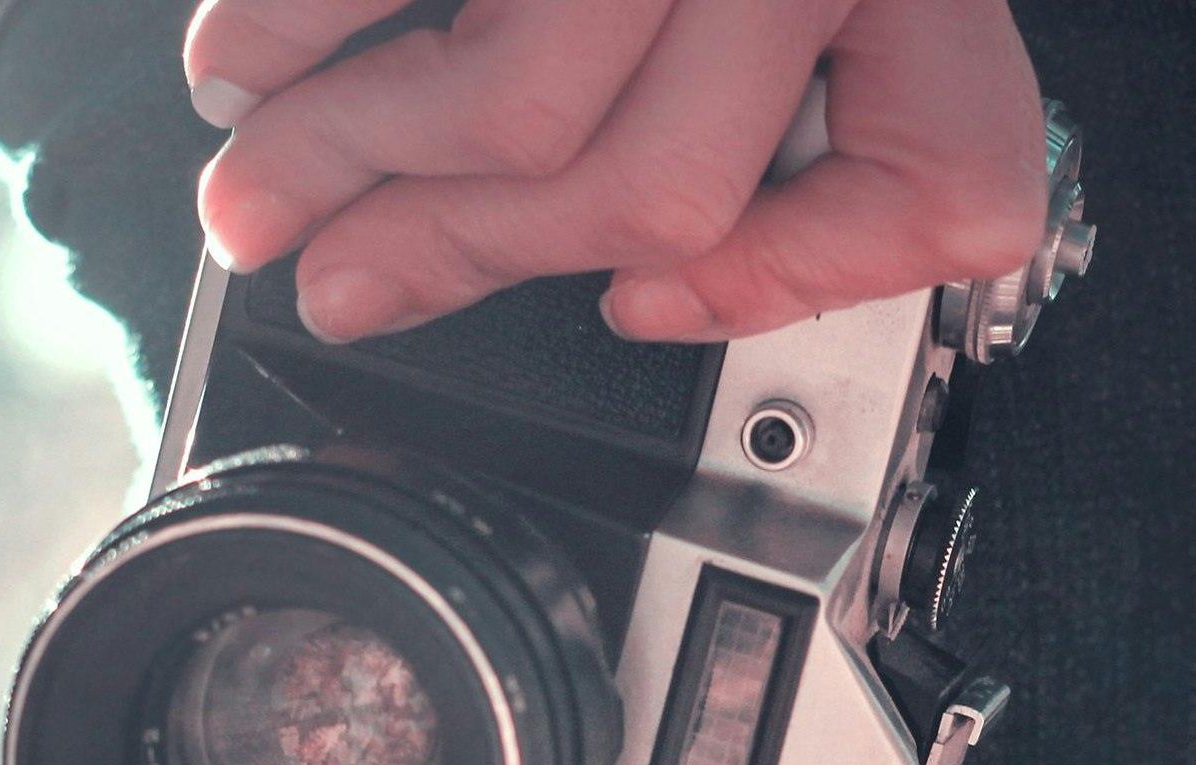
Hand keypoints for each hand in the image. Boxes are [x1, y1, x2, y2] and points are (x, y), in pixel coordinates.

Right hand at [181, 0, 1048, 343]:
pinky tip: (244, 59)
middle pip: (664, 186)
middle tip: (346, 277)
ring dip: (352, 167)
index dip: (808, 276)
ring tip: (261, 189)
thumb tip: (625, 246)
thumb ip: (751, 43)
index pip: (951, 179)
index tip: (649, 300)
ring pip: (524, 113)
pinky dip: (290, 34)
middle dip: (464, 256)